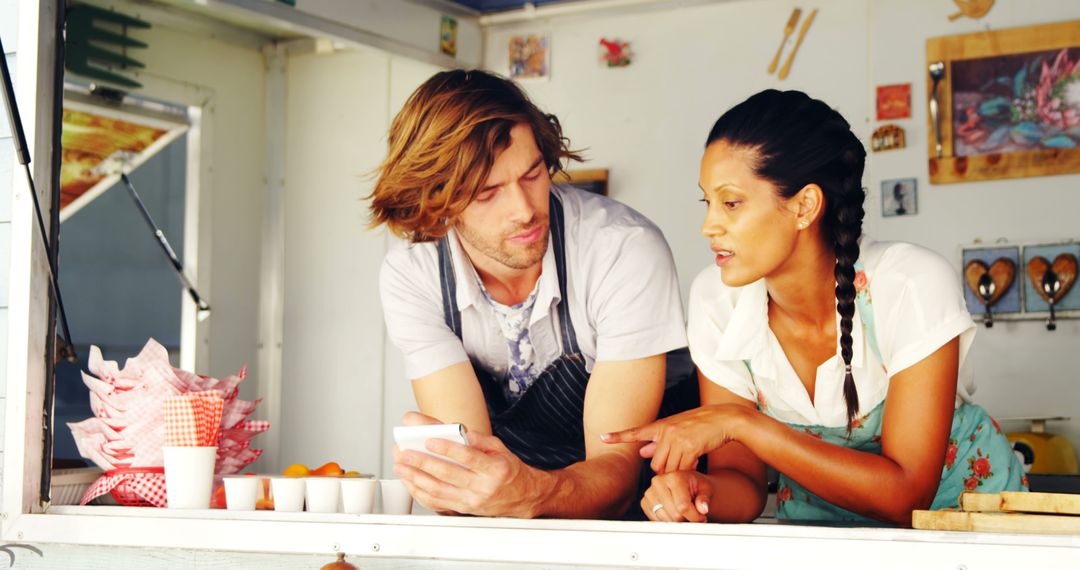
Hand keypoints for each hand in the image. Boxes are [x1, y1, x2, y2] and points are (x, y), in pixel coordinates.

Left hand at [393, 429, 545, 517]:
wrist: (521, 496)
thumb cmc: (507, 469)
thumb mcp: (499, 448)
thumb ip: (478, 439)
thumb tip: (455, 429)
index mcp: (494, 468)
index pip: (468, 457)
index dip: (447, 449)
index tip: (430, 440)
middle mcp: (482, 487)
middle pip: (448, 474)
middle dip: (422, 462)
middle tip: (405, 452)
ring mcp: (471, 501)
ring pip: (438, 490)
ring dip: (415, 477)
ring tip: (401, 465)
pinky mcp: (462, 509)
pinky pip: (436, 502)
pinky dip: (419, 492)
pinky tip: (409, 481)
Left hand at [601, 404, 748, 473]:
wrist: (724, 418)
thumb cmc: (701, 424)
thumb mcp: (677, 428)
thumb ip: (658, 441)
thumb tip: (641, 452)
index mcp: (661, 426)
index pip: (636, 432)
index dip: (618, 436)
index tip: (602, 437)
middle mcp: (666, 432)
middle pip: (655, 463)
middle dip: (664, 469)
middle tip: (678, 465)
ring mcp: (677, 440)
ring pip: (668, 468)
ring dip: (677, 471)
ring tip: (689, 461)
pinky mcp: (690, 448)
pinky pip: (683, 469)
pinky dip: (688, 470)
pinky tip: (696, 461)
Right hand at [642, 470, 713, 522]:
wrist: (689, 485)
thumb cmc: (697, 487)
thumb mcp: (706, 489)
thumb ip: (704, 499)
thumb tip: (702, 508)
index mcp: (674, 477)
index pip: (683, 506)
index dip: (695, 516)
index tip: (701, 516)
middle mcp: (658, 482)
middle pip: (674, 515)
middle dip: (686, 519)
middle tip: (692, 513)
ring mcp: (649, 492)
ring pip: (666, 520)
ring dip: (677, 521)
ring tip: (683, 512)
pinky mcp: (644, 502)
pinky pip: (656, 521)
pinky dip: (667, 521)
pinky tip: (673, 513)